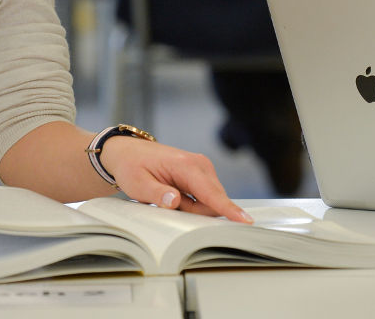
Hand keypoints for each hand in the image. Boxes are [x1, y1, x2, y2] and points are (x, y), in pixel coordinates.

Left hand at [98, 137, 252, 222]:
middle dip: (195, 213)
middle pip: (213, 202)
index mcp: (186, 165)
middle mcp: (200, 164)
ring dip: (192, 209)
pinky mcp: (201, 175)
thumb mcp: (137, 184)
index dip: (228, 209)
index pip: (211, 193)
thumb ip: (157, 194)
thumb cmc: (132, 166)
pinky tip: (175, 196)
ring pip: (209, 202)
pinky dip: (192, 204)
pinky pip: (205, 198)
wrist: (129, 152)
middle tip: (167, 204)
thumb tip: (175, 201)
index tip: (245, 221)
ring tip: (168, 197)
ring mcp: (203, 169)